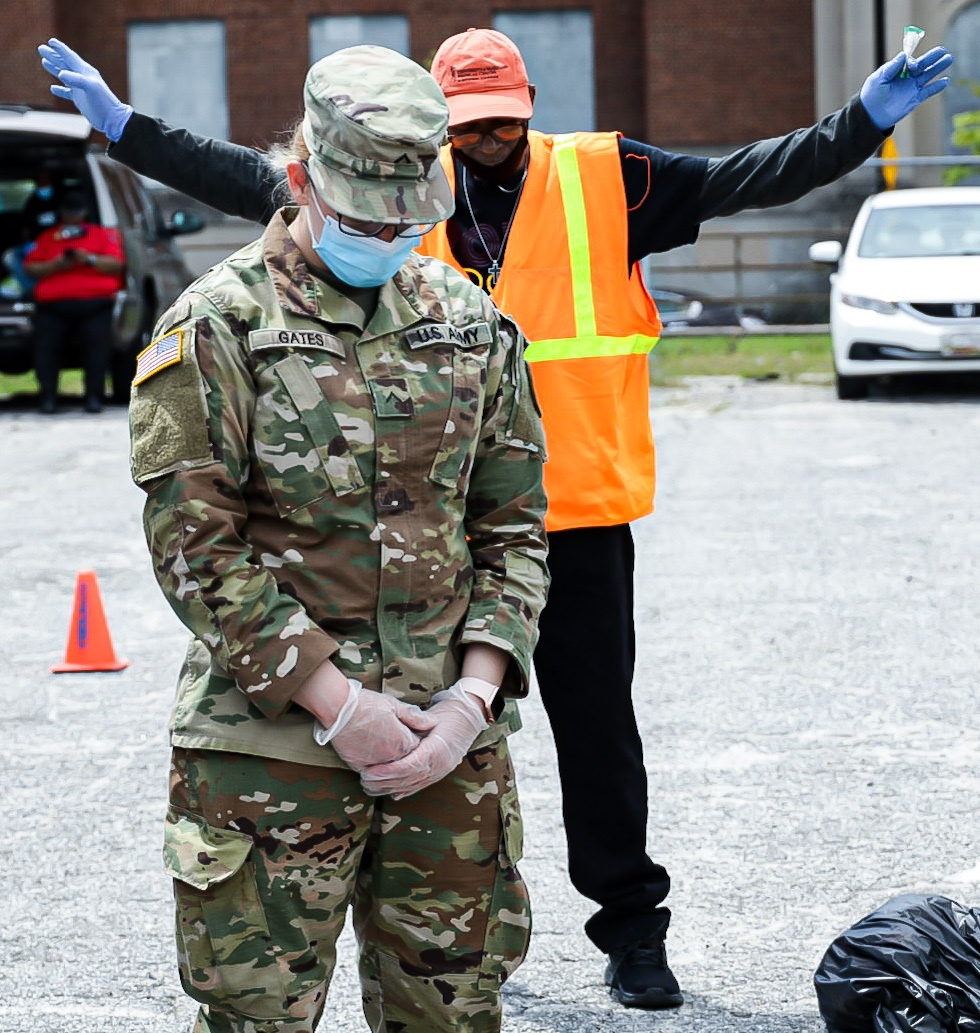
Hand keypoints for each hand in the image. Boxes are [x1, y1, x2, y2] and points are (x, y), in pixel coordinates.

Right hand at [38, 38, 132, 140]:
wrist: (112, 120)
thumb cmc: (104, 103)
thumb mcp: (91, 88)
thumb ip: (76, 79)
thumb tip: (61, 74)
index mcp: (85, 72)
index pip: (70, 57)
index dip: (60, 49)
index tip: (50, 41)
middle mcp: (83, 78)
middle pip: (65, 64)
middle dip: (53, 56)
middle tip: (41, 48)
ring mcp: (81, 89)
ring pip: (64, 76)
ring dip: (54, 68)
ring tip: (44, 61)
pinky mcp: (80, 99)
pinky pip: (67, 92)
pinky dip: (60, 90)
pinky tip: (53, 88)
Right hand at [330, 686, 436, 771]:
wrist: (339, 708)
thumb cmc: (367, 704)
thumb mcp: (394, 705)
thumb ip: (415, 717)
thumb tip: (434, 722)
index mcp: (403, 742)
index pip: (418, 747)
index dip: (415, 738)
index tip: (409, 731)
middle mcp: (391, 757)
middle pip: (404, 759)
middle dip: (404, 751)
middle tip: (394, 737)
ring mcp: (374, 763)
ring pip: (388, 768)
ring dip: (389, 760)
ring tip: (382, 744)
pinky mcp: (358, 766)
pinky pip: (372, 772)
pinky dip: (374, 766)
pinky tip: (372, 755)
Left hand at [360, 682, 488, 799]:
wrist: (469, 717)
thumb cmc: (449, 713)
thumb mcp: (431, 716)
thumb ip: (414, 725)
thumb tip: (393, 733)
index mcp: (436, 750)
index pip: (408, 766)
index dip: (388, 771)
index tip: (370, 771)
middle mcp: (439, 765)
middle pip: (407, 779)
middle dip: (384, 782)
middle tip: (364, 781)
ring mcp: (440, 771)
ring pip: (412, 785)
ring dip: (390, 788)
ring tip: (371, 787)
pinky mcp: (439, 773)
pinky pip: (420, 785)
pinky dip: (405, 790)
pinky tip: (392, 793)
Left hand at [859, 46, 952, 130]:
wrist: (871, 116)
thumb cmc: (871, 96)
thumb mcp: (878, 79)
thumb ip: (891, 68)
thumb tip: (903, 55)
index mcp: (897, 70)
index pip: (909, 61)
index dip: (913, 61)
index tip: (913, 66)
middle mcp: (906, 77)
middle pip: (922, 65)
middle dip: (932, 57)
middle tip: (942, 50)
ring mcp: (911, 87)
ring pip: (927, 75)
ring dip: (938, 67)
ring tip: (949, 58)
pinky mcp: (915, 98)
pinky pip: (928, 91)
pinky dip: (936, 87)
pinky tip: (945, 81)